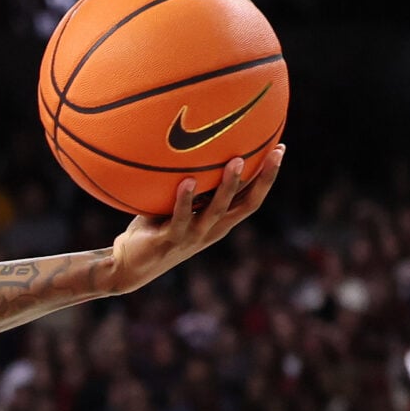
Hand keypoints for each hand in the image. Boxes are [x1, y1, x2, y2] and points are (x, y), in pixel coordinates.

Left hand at [106, 145, 283, 291]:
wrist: (129, 264)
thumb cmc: (153, 228)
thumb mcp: (175, 204)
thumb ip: (188, 184)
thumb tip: (190, 146)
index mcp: (218, 222)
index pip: (251, 198)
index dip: (268, 177)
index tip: (280, 149)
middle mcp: (212, 230)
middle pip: (247, 205)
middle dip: (264, 179)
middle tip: (275, 153)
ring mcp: (192, 236)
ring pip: (217, 210)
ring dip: (228, 186)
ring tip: (236, 161)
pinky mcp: (170, 240)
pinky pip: (180, 218)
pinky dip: (184, 200)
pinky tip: (187, 181)